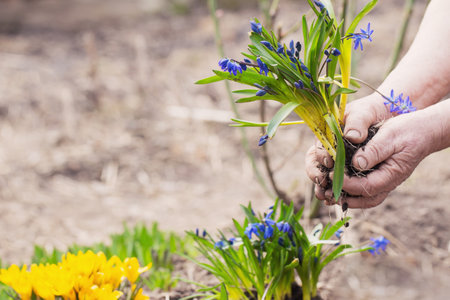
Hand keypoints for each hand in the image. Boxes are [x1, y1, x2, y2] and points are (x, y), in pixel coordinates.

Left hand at [307, 100, 443, 207]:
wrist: (423, 130)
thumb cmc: (407, 130)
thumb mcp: (390, 136)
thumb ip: (375, 151)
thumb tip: (357, 164)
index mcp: (391, 174)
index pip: (367, 187)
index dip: (347, 184)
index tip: (331, 176)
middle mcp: (387, 181)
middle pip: (365, 199)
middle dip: (344, 198)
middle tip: (325, 193)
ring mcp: (384, 180)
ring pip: (364, 197)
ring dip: (345, 197)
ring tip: (326, 192)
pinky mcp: (378, 174)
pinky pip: (363, 188)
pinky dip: (349, 189)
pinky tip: (335, 182)